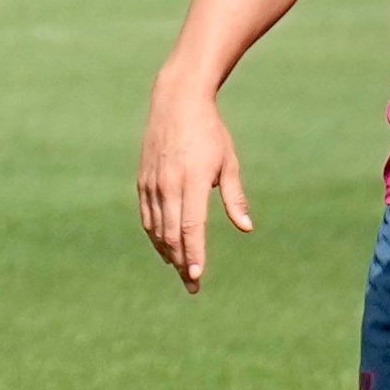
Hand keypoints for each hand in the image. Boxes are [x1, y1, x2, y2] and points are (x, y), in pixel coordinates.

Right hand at [138, 88, 251, 292]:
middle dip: (182, 263)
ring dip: (168, 253)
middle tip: (193, 286)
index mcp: (193, 180)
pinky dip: (156, 236)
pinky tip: (165, 249)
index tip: (197, 277)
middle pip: (172, 235)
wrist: (176, 102)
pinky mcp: (143, 181)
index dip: (194, 254)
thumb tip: (246, 228)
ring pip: (157, 229)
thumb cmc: (210, 132)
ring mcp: (152, 183)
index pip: (192, 227)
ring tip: (181, 271)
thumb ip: (235, 197)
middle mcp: (168, 184)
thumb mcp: (229, 162)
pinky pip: (147, 217)